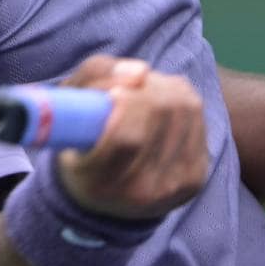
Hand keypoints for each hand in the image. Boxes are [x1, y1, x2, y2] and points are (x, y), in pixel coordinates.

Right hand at [54, 56, 208, 219]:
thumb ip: (93, 75)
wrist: (108, 193)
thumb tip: (142, 71)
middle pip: (160, 114)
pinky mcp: (195, 178)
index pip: (126, 138)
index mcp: (98, 184)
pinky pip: (197, 116)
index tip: (115, 94)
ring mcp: (173, 187)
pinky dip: (181, 97)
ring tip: (144, 93)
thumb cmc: (81, 139)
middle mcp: (139, 193)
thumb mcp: (67, 105)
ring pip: (184, 109)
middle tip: (129, 87)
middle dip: (145, 88)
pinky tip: (164, 104)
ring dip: (164, 87)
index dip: (126, 103)